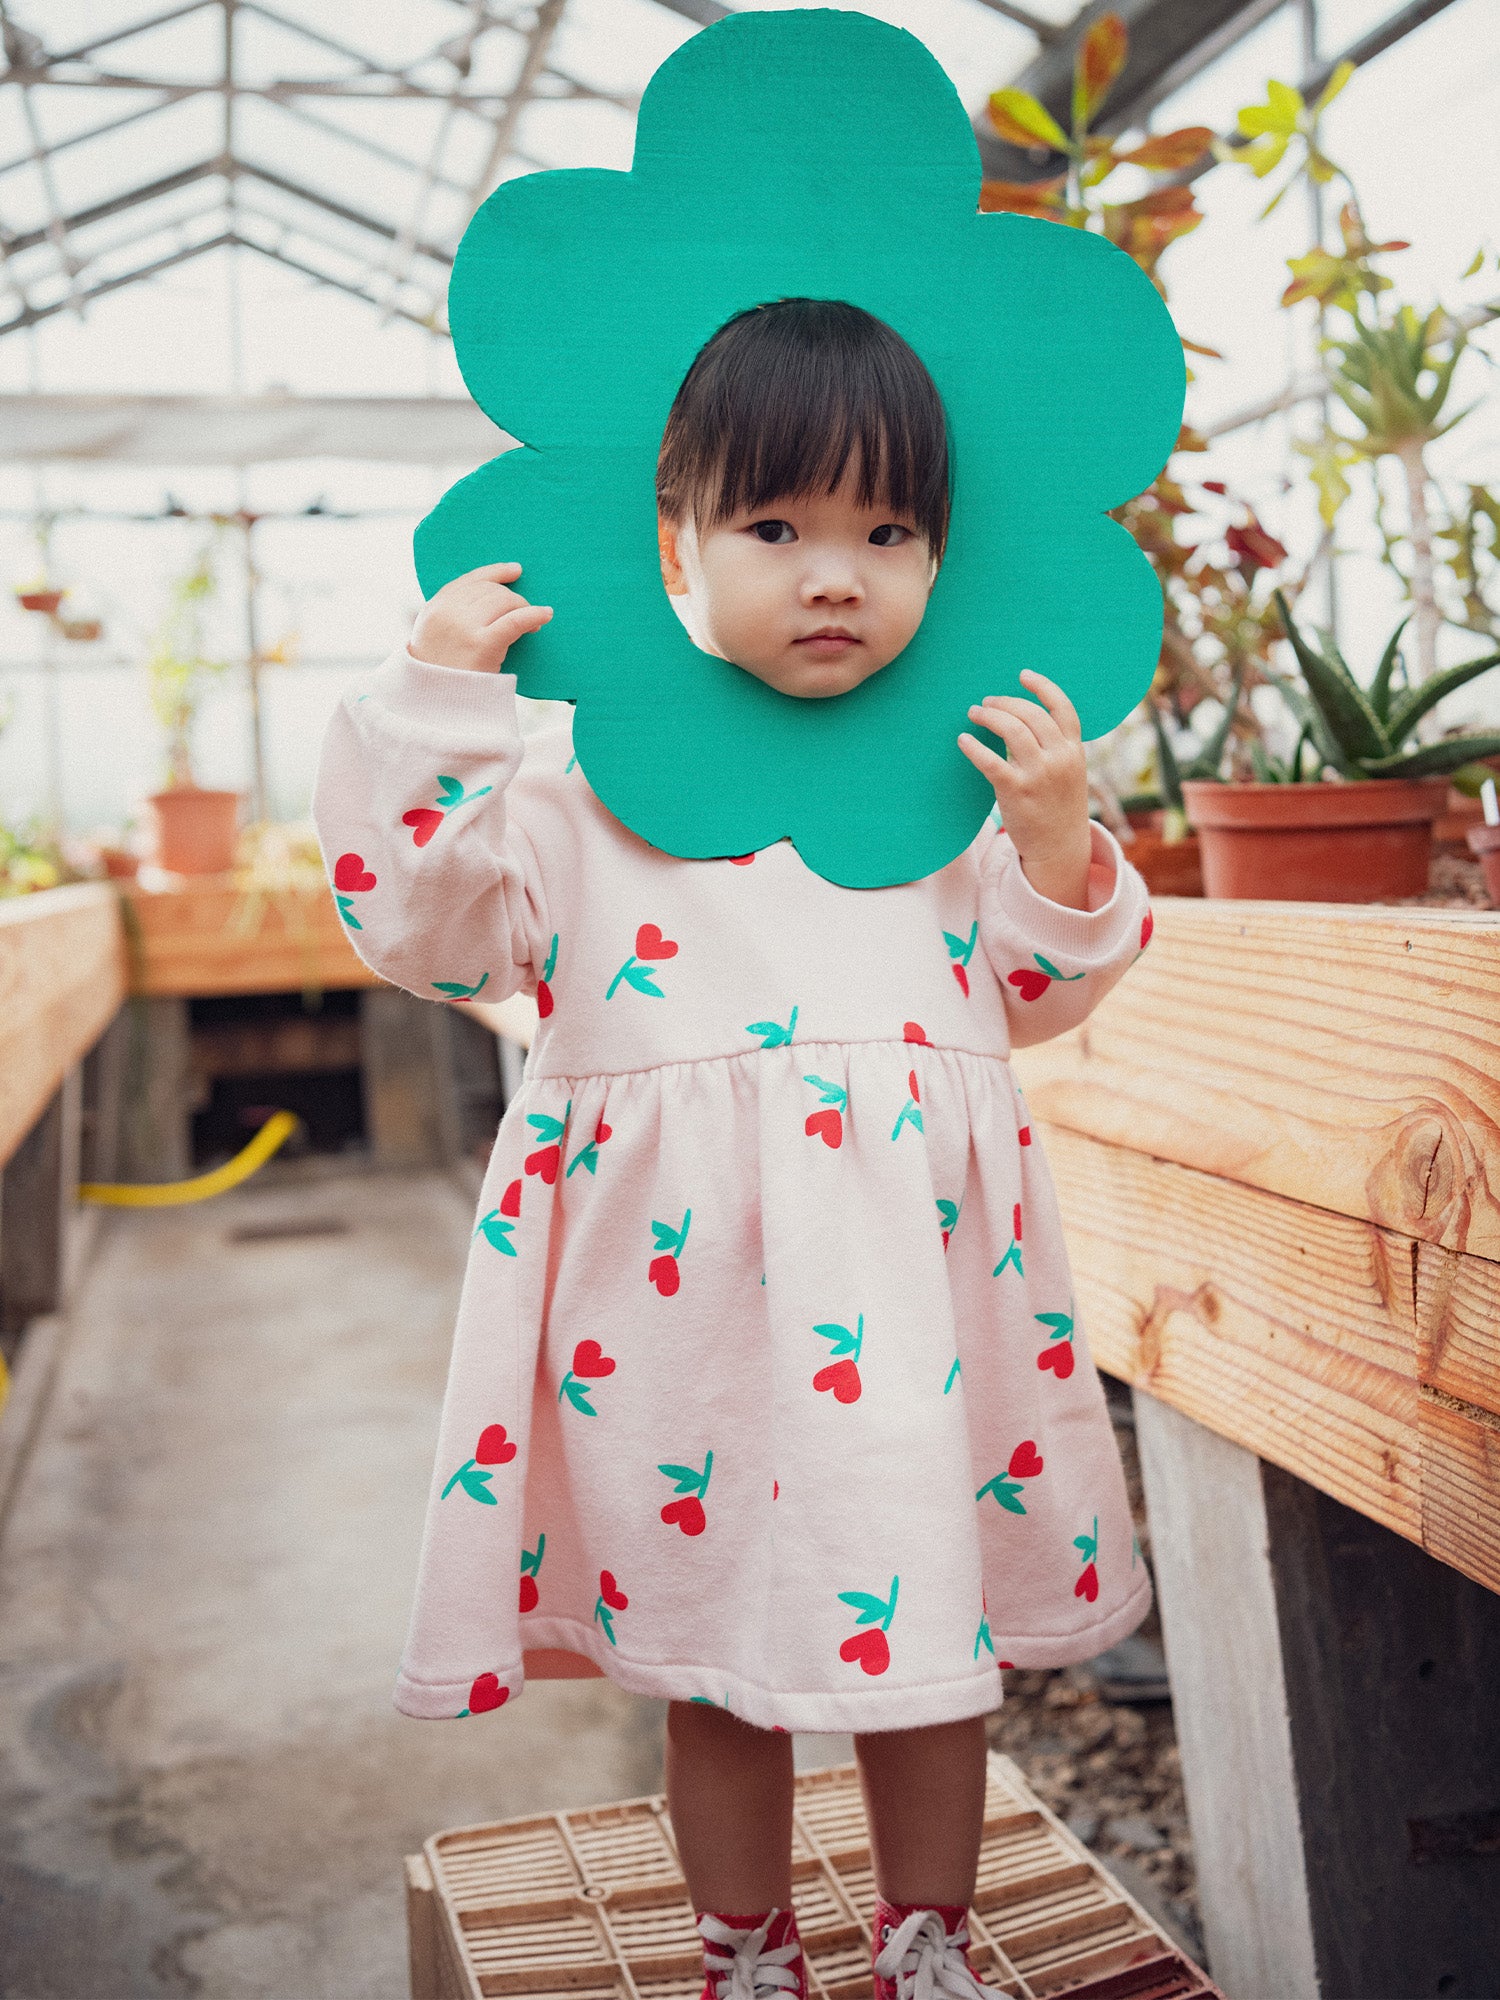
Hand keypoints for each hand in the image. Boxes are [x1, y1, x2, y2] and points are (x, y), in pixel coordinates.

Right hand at [410, 560, 552, 672]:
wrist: (434, 706)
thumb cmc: (441, 677)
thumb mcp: (435, 639)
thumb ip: (452, 617)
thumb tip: (489, 600)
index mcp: (434, 608)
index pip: (470, 580)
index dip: (496, 573)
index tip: (516, 571)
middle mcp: (447, 612)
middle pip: (490, 591)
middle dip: (512, 599)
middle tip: (526, 614)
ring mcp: (463, 627)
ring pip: (504, 602)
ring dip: (523, 608)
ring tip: (533, 625)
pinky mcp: (481, 645)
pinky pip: (514, 621)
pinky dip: (533, 615)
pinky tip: (545, 615)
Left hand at [958, 669, 1092, 909]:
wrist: (1059, 847)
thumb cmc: (1058, 807)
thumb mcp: (1070, 773)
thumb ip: (1056, 746)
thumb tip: (1026, 719)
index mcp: (1075, 750)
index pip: (1063, 708)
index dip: (1043, 687)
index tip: (1022, 675)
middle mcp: (1060, 758)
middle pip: (1031, 714)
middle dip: (1005, 703)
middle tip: (986, 702)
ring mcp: (1039, 774)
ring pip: (1012, 730)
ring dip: (990, 716)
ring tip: (975, 714)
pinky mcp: (1016, 791)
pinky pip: (990, 761)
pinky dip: (974, 747)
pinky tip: (963, 740)